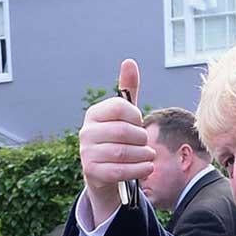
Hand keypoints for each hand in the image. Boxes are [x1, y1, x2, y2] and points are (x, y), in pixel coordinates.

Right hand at [78, 59, 152, 212]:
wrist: (103, 173)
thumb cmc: (117, 139)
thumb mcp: (123, 115)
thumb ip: (128, 90)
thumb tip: (129, 62)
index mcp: (94, 114)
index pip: (120, 107)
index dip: (136, 116)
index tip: (139, 123)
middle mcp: (86, 132)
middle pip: (123, 132)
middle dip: (141, 138)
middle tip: (146, 142)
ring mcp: (87, 153)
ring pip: (123, 153)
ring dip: (143, 155)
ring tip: (149, 155)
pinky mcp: (93, 173)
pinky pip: (121, 171)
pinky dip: (140, 169)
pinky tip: (148, 167)